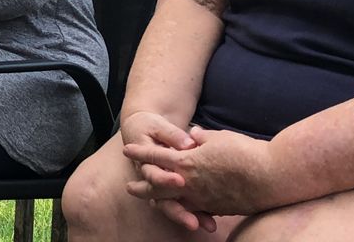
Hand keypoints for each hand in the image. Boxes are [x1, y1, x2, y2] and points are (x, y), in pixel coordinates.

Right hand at [117, 112, 214, 231]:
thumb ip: (173, 135)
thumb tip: (189, 143)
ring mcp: (163, 187)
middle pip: (163, 200)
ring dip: (189, 217)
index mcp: (144, 163)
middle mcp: (153, 179)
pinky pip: (185, 205)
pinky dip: (197, 214)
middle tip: (193, 222)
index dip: (165, 179)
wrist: (142, 131)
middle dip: (179, 212)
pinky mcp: (175, 190)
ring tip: (206, 226)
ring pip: (173, 206)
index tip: (180, 181)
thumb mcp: (158, 127)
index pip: (153, 174)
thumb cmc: (150, 127)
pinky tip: (211, 221)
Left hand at [124, 126, 275, 223]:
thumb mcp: (218, 137)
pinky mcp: (217, 208)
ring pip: (174, 203)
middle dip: (142, 187)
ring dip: (161, 202)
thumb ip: (201, 137)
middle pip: (158, 186)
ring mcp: (203, 199)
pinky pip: (195, 209)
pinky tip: (183, 209)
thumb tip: (192, 134)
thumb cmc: (244, 151)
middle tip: (130, 187)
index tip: (128, 149)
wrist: (271, 176)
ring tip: (152, 203)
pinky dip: (186, 209)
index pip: (157, 156)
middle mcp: (190, 183)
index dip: (141, 152)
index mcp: (187, 162)